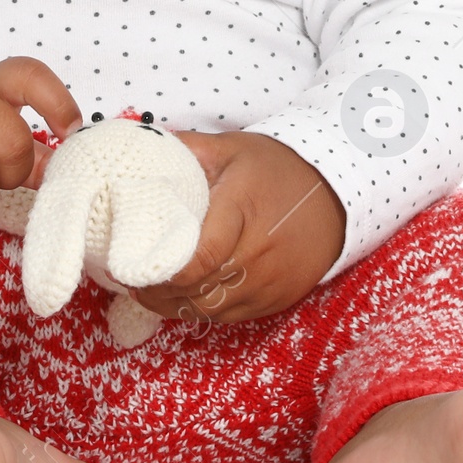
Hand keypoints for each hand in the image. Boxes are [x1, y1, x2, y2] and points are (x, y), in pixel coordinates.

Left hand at [112, 130, 344, 324]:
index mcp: (241, 210)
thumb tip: (138, 145)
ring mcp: (270, 282)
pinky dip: (200, 310)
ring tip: (147, 289)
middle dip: (157, 290)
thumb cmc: (275, 168)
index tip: (129, 263)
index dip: (160, 270)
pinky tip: (180, 297)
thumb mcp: (230, 148)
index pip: (198, 258)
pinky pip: (229, 317)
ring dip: (173, 305)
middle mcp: (258, 252)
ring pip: (210, 310)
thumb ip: (184, 149)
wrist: (334, 193)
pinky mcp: (277, 300)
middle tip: (128, 277)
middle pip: (198, 291)